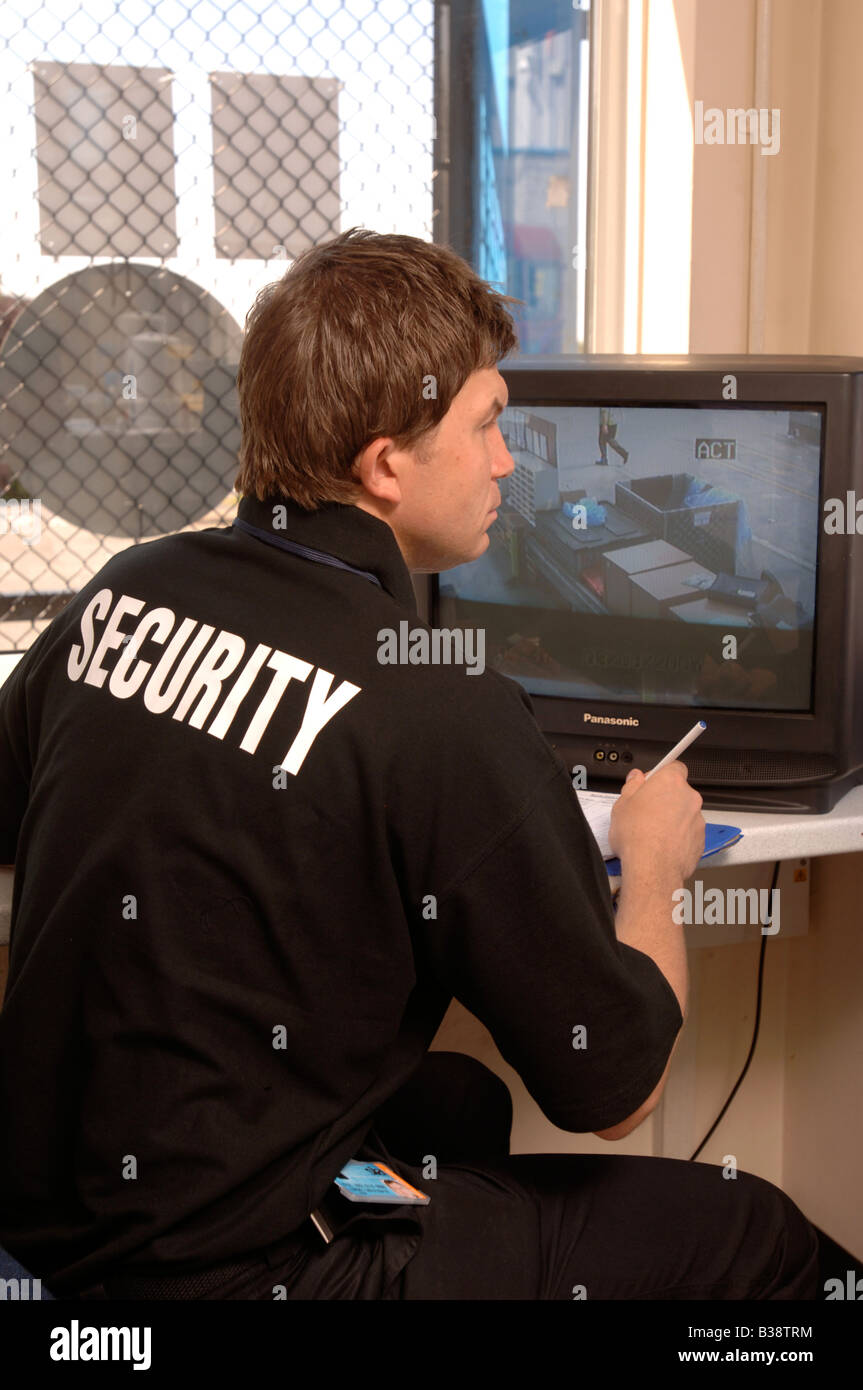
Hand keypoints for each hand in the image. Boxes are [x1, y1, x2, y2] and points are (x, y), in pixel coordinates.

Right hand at [608, 762, 704, 883]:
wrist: (652, 867)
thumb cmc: (637, 836)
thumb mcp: (622, 805)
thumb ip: (632, 786)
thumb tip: (635, 778)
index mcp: (670, 782)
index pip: (674, 766)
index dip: (661, 774)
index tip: (651, 783)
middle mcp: (689, 797)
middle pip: (679, 791)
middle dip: (665, 799)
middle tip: (646, 810)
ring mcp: (697, 819)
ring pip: (684, 813)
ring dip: (672, 819)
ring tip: (652, 832)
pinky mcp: (700, 839)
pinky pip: (689, 832)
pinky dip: (678, 836)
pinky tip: (661, 845)